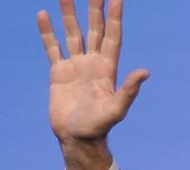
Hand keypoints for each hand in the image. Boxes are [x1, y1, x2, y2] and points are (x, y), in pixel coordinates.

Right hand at [37, 0, 148, 169]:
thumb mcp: (116, 108)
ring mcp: (75, 66)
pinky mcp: (59, 73)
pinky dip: (47, 32)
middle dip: (94, 9)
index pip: (112, 36)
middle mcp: (92, 63)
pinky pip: (52, 47)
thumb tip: (145, 72)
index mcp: (107, 69)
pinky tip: (44, 15)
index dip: (114, 17)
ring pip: (72, 33)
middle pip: (94, 29)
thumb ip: (129, 90)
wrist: (77, 138)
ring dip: (69, 14)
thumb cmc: (99, 126)